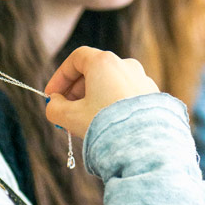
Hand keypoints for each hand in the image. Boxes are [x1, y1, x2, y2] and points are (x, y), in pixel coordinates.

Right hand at [44, 46, 159, 137]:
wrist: (143, 145)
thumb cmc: (105, 126)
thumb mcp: (70, 117)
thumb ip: (54, 107)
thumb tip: (54, 104)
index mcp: (105, 62)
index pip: (76, 58)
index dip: (60, 77)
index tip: (52, 96)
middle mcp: (126, 65)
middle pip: (94, 71)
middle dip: (76, 92)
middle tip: (66, 112)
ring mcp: (142, 79)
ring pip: (111, 85)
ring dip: (94, 99)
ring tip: (86, 122)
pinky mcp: (153, 96)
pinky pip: (126, 95)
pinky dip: (112, 104)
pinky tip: (107, 125)